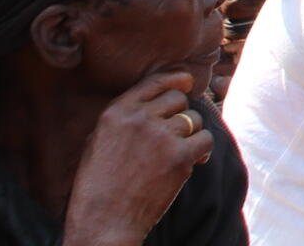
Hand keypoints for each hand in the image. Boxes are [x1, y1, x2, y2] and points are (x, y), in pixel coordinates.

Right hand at [61, 71, 208, 243]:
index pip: (155, 82)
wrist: (103, 223)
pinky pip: (206, 139)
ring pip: (194, 118)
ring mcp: (161, 136)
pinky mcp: (179, 156)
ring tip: (179, 153)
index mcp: (116, 113)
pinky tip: (193, 162)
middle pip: (178, 99)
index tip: (186, 83)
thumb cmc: (98, 187)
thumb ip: (125, 119)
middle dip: (181, 114)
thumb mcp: (98, 142)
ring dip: (191, 134)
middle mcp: (139, 119)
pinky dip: (203, 151)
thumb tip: (156, 99)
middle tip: (175, 135)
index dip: (175, 81)